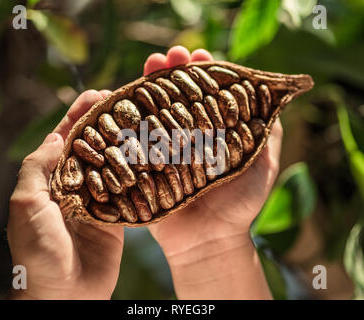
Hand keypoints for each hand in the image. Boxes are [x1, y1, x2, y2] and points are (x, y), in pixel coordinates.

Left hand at [8, 89, 123, 299]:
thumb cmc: (38, 252)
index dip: (79, 114)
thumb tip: (57, 137)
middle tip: (126, 101)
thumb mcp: (26, 205)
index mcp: (51, 179)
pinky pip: (129, 188)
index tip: (97, 94)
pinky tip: (151, 153)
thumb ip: (37, 168)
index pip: (65, 138)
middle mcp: (76, 184)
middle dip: (107, 122)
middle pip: (93, 145)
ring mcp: (99, 198)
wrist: (65, 294)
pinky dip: (139, 170)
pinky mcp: (118, 214)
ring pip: (114, 162)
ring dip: (125, 141)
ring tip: (142, 119)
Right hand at [145, 46, 280, 298]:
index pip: (205, 94)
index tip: (200, 55)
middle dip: (173, 72)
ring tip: (151, 64)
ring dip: (150, 85)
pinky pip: (134, 138)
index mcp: (212, 132)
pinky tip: (129, 95)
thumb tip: (273, 100)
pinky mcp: (144, 165)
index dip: (202, 72)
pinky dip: (130, 115)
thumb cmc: (240, 205)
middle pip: (176, 96)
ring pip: (154, 110)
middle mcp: (186, 136)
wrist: (210, 240)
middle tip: (171, 55)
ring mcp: (163, 149)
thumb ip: (268, 134)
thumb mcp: (263, 165)